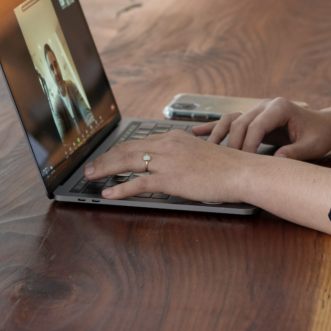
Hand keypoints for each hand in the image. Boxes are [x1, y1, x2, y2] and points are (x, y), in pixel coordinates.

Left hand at [83, 130, 252, 202]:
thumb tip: (169, 166)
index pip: (138, 142)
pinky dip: (121, 188)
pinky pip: (139, 183)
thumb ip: (181, 156)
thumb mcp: (199, 154)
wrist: (240, 171)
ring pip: (127, 162)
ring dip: (105, 169)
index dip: (118, 150)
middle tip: (90, 166)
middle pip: (127, 149)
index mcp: (173, 137)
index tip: (107, 156)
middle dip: (105, 158)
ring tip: (91, 176)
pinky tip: (109, 193)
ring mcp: (167, 161)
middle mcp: (167, 145)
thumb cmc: (226, 167)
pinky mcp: (170, 178)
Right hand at [193, 97, 330, 159]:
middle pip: (240, 122)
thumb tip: (277, 161)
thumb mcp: (312, 146)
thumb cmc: (319, 135)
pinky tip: (197, 132)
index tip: (244, 163)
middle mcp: (266, 105)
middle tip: (227, 164)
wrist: (324, 125)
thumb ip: (295, 152)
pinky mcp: (254, 117)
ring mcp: (258, 109)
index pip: (256, 125)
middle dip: (232, 144)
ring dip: (218, 134)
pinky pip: (231, 121)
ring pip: (232, 120)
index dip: (248, 145)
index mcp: (280, 107)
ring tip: (205, 149)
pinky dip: (215, 127)